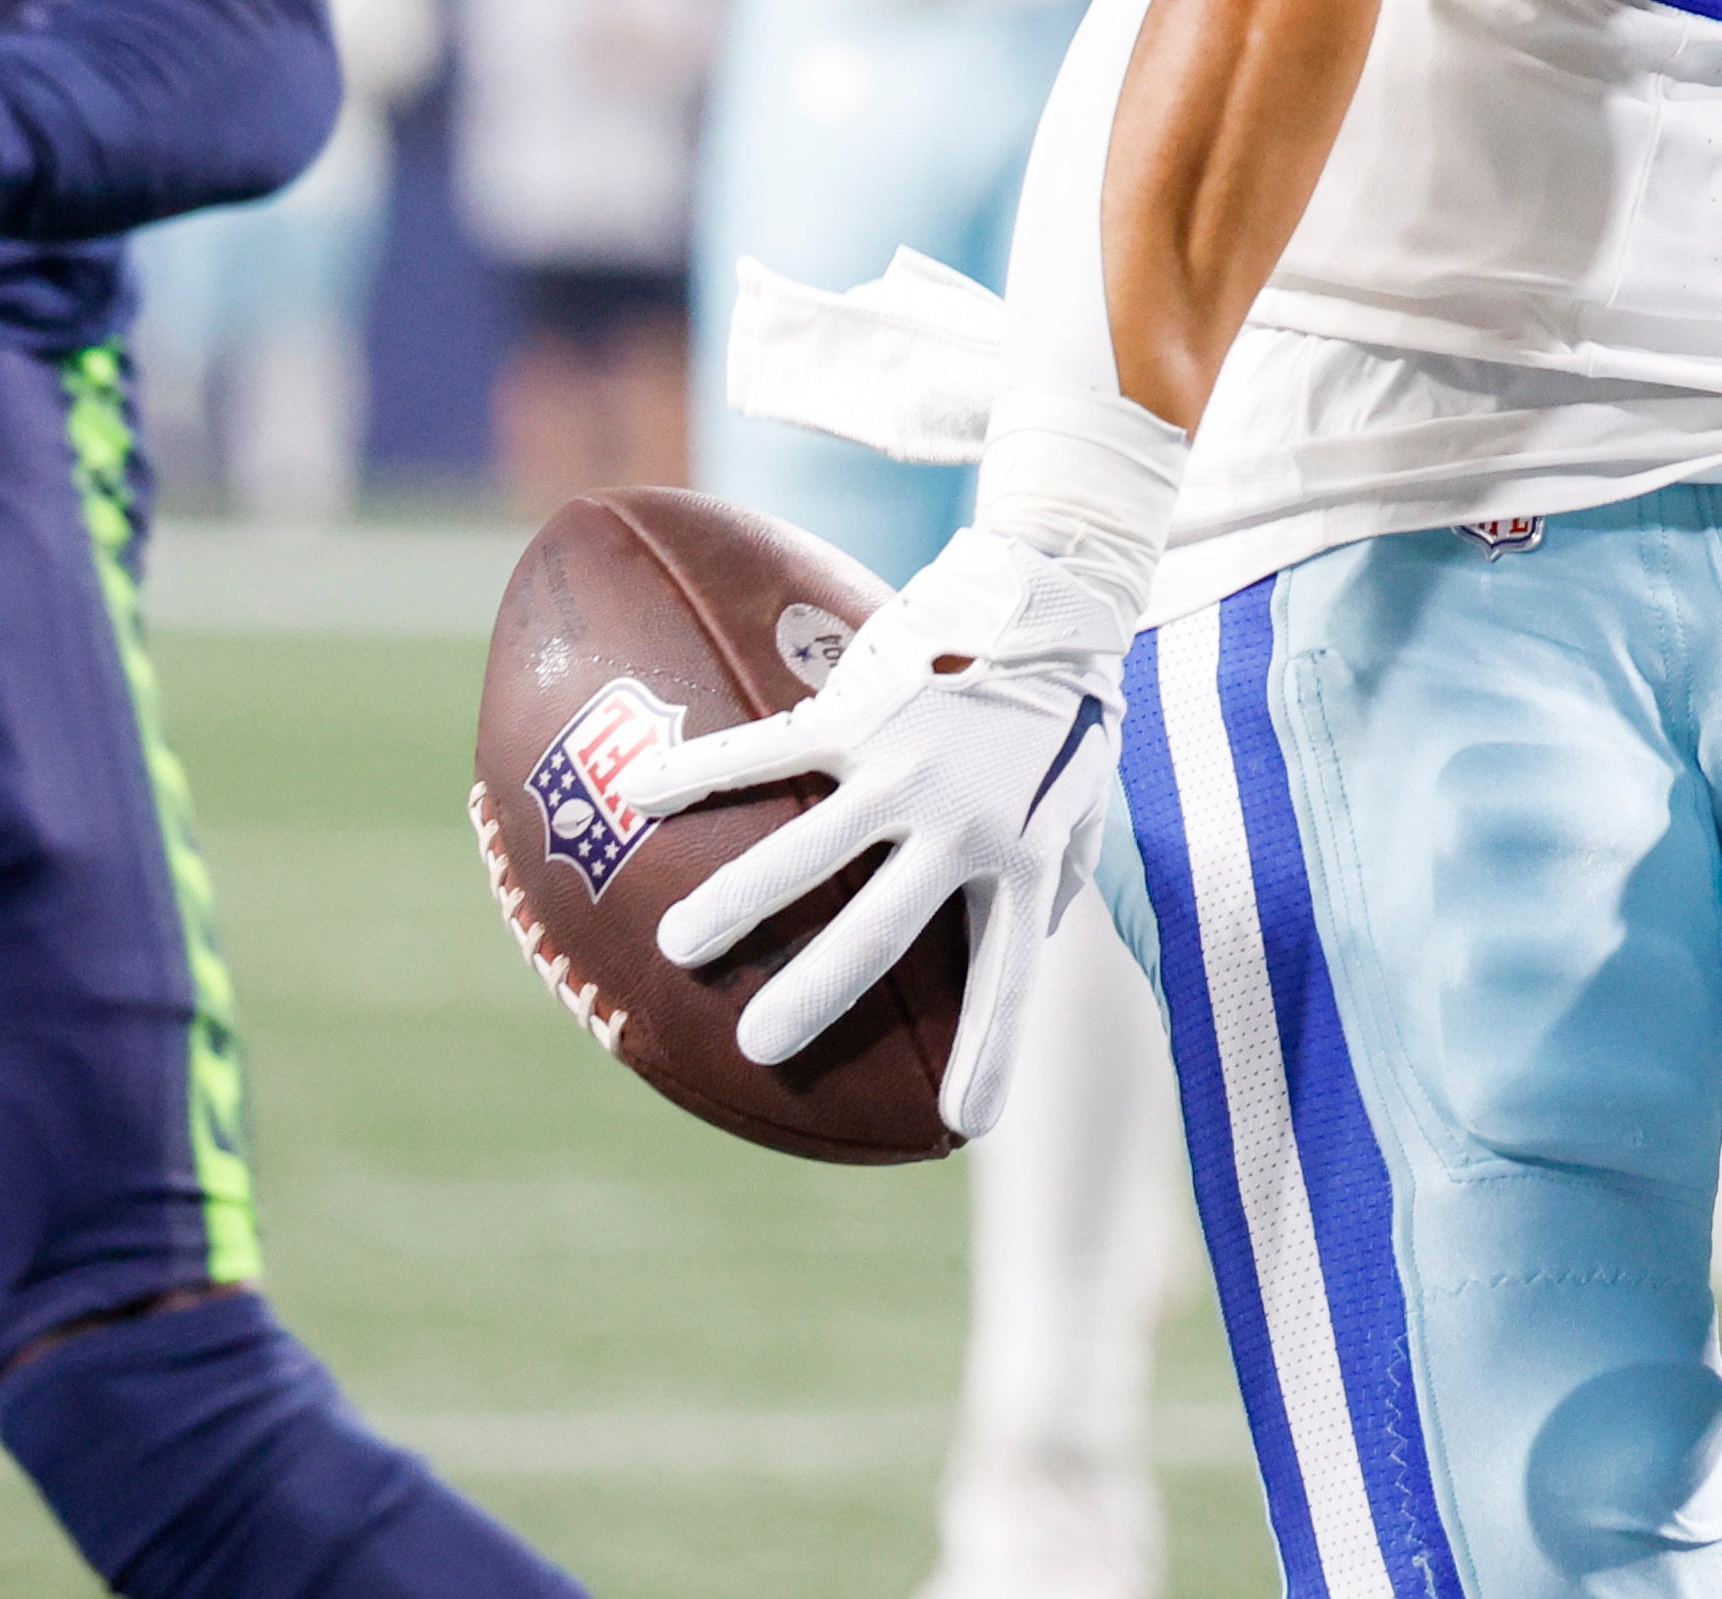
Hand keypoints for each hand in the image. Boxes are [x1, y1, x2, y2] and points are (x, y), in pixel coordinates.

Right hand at [618, 524, 1129, 1134]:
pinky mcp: (863, 707)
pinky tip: (643, 796)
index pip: (1009, 973)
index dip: (991, 1047)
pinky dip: (704, 773)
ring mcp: (908, 765)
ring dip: (739, 900)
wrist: (1054, 598)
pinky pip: (769, 747)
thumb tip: (1035, 941)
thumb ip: (1053, 877)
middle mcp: (963, 824)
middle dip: (819, 992)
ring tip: (678, 948)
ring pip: (810, 847)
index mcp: (1022, 859)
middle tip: (759, 1048)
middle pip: (882, 927)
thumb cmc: (1064, 713)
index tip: (959, 1125)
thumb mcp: (1079, 805)